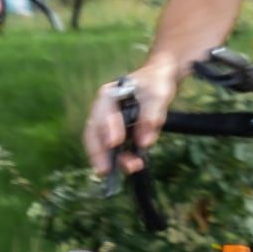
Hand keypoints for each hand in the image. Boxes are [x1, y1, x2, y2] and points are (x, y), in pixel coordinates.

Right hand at [85, 61, 171, 176]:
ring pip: (99, 143)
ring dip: (107, 159)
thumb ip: (152, 115)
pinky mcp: (115, 134)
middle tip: (105, 169)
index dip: (107, 128)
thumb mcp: (158, 94)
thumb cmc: (155, 84)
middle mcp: (103, 109)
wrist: (157, 82)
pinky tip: (127, 166)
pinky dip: (115, 159)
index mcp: (109, 95)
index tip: (115, 142)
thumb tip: (144, 142)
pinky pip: (109, 149)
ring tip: (123, 170)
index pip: (104, 112)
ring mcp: (107, 122)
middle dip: (98, 151)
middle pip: (94, 131)